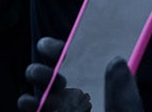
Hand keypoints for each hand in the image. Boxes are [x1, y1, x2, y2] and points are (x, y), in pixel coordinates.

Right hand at [18, 38, 142, 111]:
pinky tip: (27, 103)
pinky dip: (29, 106)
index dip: (63, 49)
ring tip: (36, 88)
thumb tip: (116, 59)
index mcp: (98, 85)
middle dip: (45, 69)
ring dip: (36, 86)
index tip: (50, 46)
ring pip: (43, 93)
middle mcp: (78, 96)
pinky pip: (36, 111)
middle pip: (56, 75)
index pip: (78, 60)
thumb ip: (123, 93)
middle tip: (47, 72)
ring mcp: (63, 110)